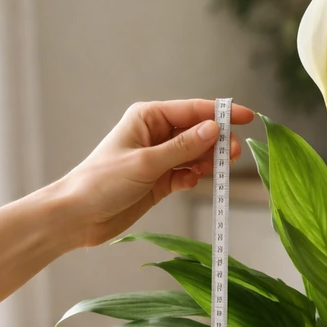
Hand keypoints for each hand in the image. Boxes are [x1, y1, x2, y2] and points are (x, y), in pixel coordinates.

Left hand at [61, 99, 254, 247]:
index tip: (248, 117)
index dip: (221, 113)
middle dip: (217, 142)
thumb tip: (214, 130)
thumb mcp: (146, 163)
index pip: (193, 110)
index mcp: (148, 117)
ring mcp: (159, 158)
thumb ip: (183, 147)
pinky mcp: (160, 181)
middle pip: (199, 132)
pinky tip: (192, 182)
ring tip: (216, 171)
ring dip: (208, 161)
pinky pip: (188, 174)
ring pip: (196, 154)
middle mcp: (155, 134)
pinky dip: (195, 178)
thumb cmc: (102, 183)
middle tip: (231, 156)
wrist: (78, 216)